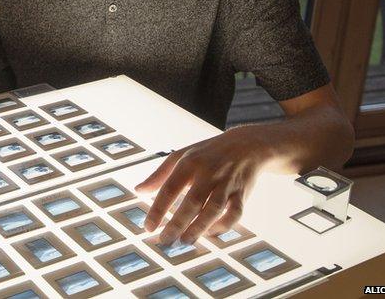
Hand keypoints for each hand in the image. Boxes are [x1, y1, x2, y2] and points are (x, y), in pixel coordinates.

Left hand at [135, 127, 268, 244]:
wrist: (246, 144)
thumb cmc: (206, 153)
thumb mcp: (180, 156)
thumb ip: (159, 175)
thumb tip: (138, 191)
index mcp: (189, 163)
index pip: (169, 188)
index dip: (158, 210)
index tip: (148, 228)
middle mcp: (208, 173)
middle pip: (192, 202)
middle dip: (177, 224)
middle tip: (165, 240)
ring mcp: (227, 183)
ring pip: (214, 209)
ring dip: (199, 228)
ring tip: (184, 241)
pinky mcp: (243, 193)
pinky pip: (235, 213)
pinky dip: (223, 226)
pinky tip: (209, 233)